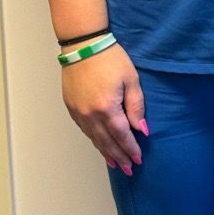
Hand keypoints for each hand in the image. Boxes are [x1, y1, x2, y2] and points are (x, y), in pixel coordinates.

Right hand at [60, 42, 145, 172]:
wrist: (84, 45)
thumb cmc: (111, 59)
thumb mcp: (131, 80)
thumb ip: (136, 106)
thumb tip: (142, 129)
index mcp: (107, 108)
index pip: (122, 135)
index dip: (131, 148)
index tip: (138, 159)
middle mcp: (90, 114)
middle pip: (107, 142)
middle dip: (119, 157)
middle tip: (128, 169)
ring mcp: (78, 112)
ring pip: (94, 138)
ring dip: (106, 152)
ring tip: (115, 164)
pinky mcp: (71, 107)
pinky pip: (84, 130)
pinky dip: (94, 140)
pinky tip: (100, 145)